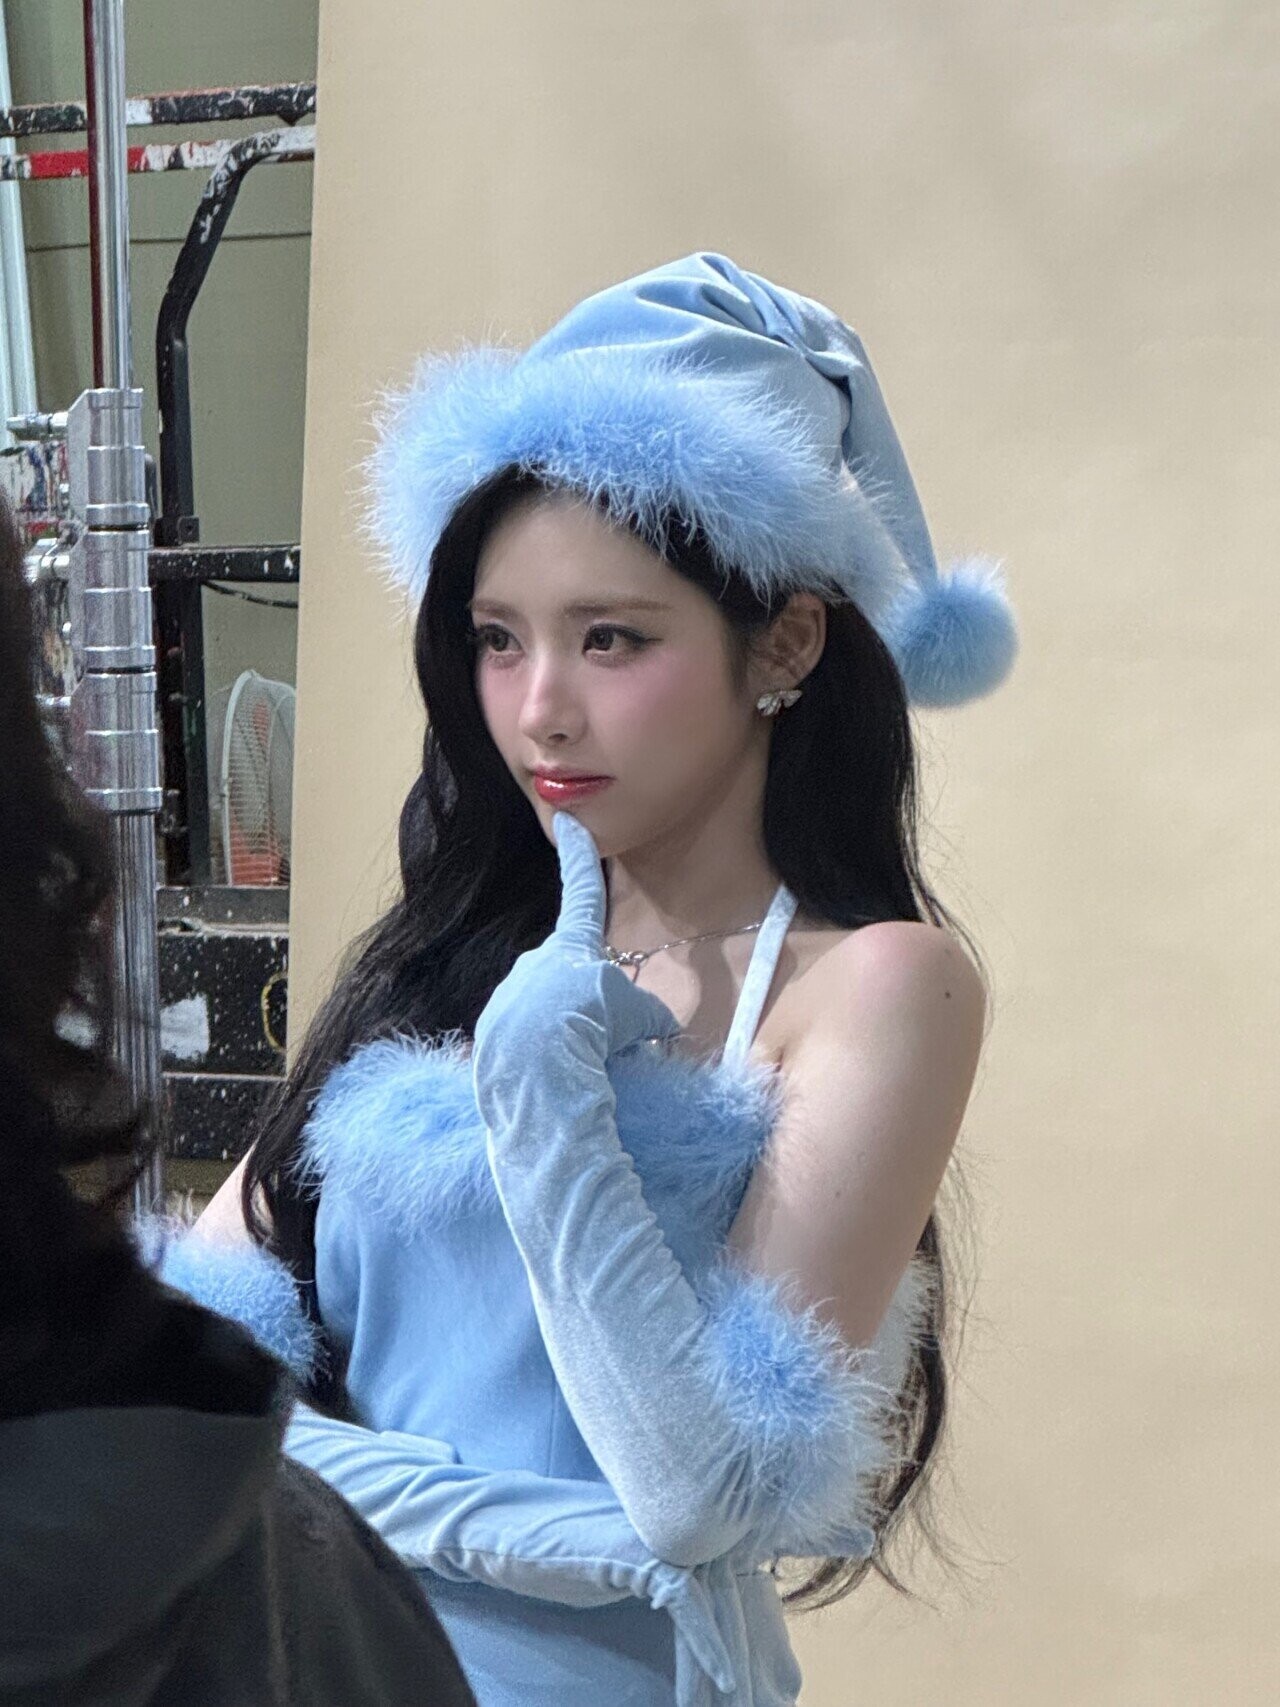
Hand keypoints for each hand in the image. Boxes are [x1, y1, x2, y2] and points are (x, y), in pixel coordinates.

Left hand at [473, 811, 681, 1075]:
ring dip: (562, 1032)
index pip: (583, 892)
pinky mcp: (491, 1030)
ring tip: (578, 1062)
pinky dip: (540, 1055)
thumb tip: (661, 1027)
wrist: (538, 1063)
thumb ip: (648, 1015)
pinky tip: (553, 1074)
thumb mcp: (636, 1016)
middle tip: (601, 1034)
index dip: (579, 857)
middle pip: (566, 973)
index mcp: (573, 944)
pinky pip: (522, 1040)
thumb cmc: (592, 1023)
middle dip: (583, 999)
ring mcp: (510, 994)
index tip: (566, 821)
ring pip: (544, 1011)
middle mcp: (536, 961)